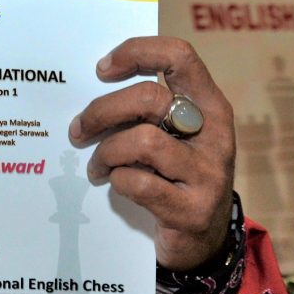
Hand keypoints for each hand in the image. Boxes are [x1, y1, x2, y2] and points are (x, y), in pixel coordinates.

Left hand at [69, 36, 234, 271]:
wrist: (201, 241)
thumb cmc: (172, 174)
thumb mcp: (171, 134)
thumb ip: (144, 109)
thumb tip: (89, 86)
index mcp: (209, 105)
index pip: (179, 56)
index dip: (136, 52)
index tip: (101, 69)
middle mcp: (214, 134)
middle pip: (149, 97)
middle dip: (102, 111)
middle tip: (78, 129)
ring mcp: (208, 173)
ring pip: (143, 140)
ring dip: (106, 152)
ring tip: (97, 165)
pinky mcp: (193, 210)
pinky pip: (139, 183)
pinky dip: (118, 181)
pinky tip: (116, 185)